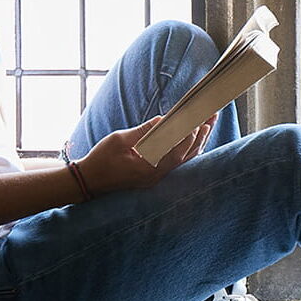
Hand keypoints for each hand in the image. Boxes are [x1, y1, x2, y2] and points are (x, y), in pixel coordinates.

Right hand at [76, 116, 213, 195]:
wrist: (88, 182)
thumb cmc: (100, 160)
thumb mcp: (119, 140)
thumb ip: (143, 131)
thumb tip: (163, 119)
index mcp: (148, 167)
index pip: (177, 149)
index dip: (190, 133)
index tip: (200, 118)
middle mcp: (156, 175)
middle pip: (186, 155)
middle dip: (200, 135)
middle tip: (212, 117)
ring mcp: (156, 178)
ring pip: (183, 161)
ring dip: (197, 143)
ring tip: (208, 126)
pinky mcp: (153, 177)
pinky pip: (176, 164)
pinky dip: (187, 152)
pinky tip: (194, 141)